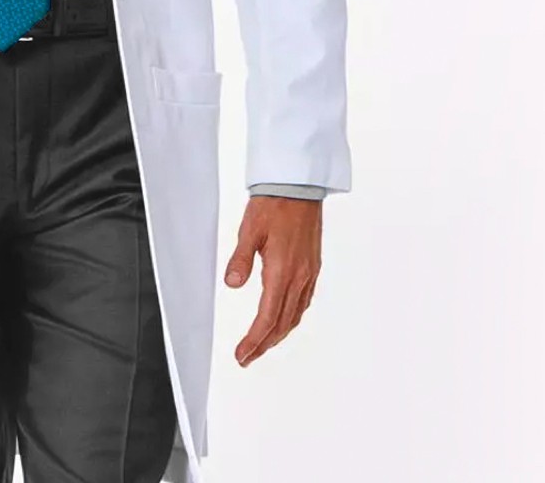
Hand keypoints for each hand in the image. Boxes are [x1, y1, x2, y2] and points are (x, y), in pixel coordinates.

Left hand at [224, 194, 323, 365]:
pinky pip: (303, 302)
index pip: (268, 317)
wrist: (299, 187)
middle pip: (282, 323)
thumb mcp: (249, 231)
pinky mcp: (313, 267)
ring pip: (294, 315)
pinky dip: (291, 318)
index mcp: (282, 271)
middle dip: (264, 344)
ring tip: (262, 345)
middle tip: (247, 358)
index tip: (242, 354)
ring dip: (278, 334)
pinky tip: (283, 319)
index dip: (254, 340)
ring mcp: (309, 273)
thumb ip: (240, 260)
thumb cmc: (273, 206)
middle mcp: (299, 277)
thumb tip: (231, 285)